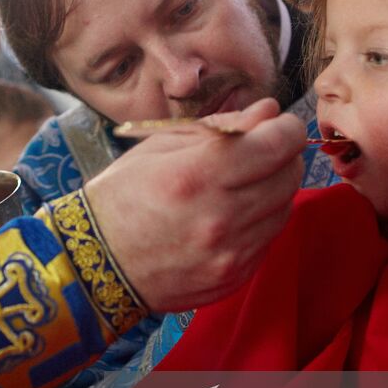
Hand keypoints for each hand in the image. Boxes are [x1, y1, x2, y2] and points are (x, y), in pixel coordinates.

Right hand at [85, 98, 305, 311]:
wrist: (97, 264)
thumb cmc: (123, 195)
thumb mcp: (160, 145)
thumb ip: (222, 126)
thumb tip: (269, 111)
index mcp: (196, 176)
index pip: (276, 144)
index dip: (286, 128)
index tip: (279, 124)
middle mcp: (219, 218)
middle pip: (289, 175)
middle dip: (284, 155)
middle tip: (264, 149)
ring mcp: (230, 254)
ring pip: (285, 208)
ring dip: (275, 188)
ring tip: (245, 182)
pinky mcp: (235, 277)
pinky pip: (269, 238)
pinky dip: (262, 219)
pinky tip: (234, 213)